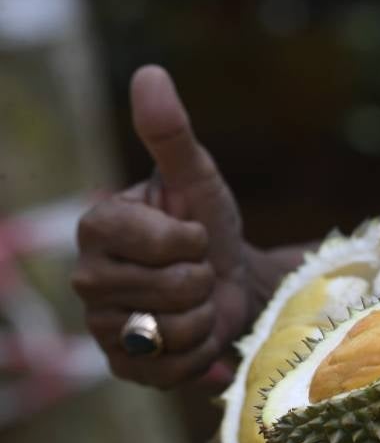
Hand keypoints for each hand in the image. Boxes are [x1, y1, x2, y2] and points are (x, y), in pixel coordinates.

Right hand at [73, 66, 263, 387]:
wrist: (229, 284)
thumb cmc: (209, 226)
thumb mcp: (197, 179)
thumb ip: (171, 134)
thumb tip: (150, 73)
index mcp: (98, 226)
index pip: (155, 240)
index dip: (191, 240)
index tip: (193, 234)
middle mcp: (87, 277)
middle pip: (169, 289)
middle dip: (201, 280)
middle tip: (196, 271)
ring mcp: (101, 326)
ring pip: (172, 331)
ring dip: (203, 316)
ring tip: (195, 302)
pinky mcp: (122, 367)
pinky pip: (172, 369)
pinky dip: (199, 354)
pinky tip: (195, 336)